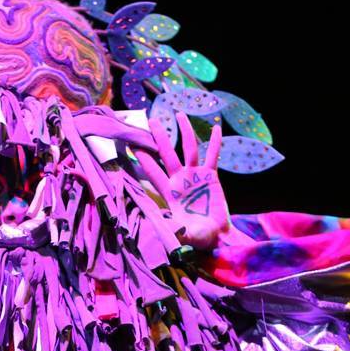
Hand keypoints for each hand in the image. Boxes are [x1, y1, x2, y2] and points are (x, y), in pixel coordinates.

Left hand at [134, 112, 231, 249]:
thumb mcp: (183, 235)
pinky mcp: (211, 176)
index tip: (132, 145)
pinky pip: (212, 156)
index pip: (153, 171)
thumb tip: (167, 232)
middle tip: (150, 120)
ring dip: (184, 131)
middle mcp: (180, 180)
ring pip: (188, 148)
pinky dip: (214, 142)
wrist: (217, 235)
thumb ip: (175, 231)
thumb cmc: (197, 236)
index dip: (143, 159)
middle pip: (167, 153)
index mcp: (169, 192)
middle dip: (159, 137)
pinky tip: (215, 127)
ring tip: (179, 114)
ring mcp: (195, 176)